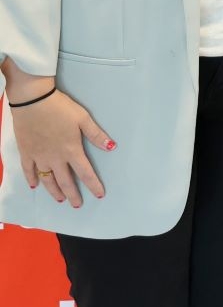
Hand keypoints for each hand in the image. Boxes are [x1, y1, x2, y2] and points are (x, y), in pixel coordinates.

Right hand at [9, 89, 114, 206]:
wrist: (33, 102)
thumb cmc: (61, 108)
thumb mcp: (83, 119)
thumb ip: (96, 135)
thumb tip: (112, 147)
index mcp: (71, 150)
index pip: (85, 172)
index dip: (93, 185)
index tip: (99, 195)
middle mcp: (55, 158)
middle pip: (65, 181)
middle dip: (73, 194)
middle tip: (77, 205)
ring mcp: (38, 156)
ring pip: (47, 179)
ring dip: (54, 190)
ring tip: (60, 199)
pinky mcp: (26, 152)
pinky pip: (28, 170)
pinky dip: (31, 179)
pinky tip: (34, 185)